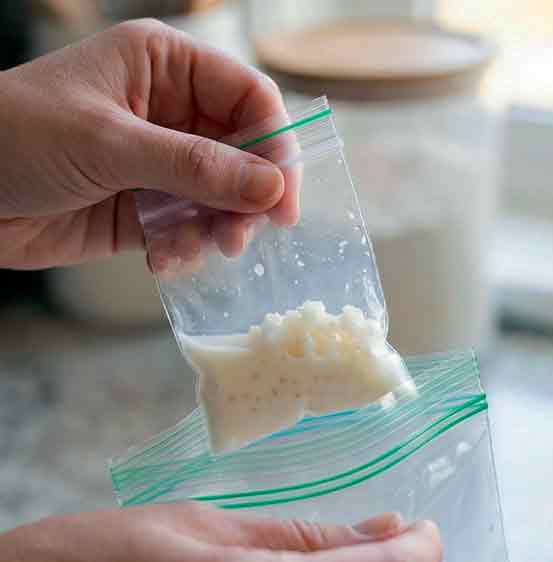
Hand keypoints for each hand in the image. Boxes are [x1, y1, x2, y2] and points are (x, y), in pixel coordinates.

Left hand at [0, 19, 299, 269]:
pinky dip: (188, 248)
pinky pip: (191, 228)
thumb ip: (196, 167)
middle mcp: (169, 110)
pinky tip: (163, 261)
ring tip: (204, 250)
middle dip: (249, 196)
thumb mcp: (109, 145)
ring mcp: (157, 161)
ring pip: (224, 196)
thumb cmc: (13, 136)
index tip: (282, 198)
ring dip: (221, 228)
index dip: (275, 144)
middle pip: (247, 152)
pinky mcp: (142, 207)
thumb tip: (272, 188)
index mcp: (164, 66)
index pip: (249, 96)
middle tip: (243, 235)